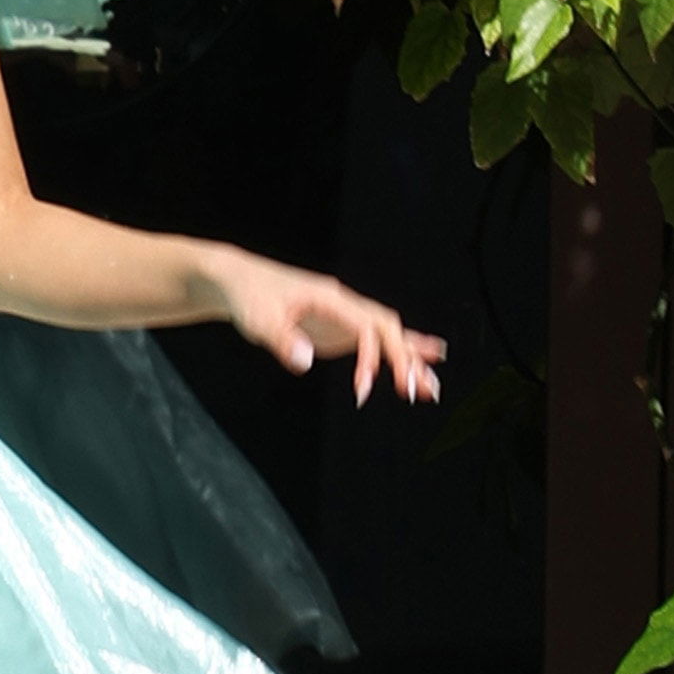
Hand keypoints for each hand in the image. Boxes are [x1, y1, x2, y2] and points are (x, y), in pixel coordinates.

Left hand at [214, 252, 446, 405]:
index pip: (366, 327)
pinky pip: (377, 341)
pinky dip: (400, 354)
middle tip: (416, 392)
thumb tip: (305, 362)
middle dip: (405, 360)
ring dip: (410, 360)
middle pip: (388, 329)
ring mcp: (345, 317)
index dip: (371, 358)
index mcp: (331, 299)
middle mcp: (345, 305)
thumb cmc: (250, 297)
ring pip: (388, 335)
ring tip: (431, 389)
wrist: (242, 282)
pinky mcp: (340, 330)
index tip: (362, 389)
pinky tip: (423, 363)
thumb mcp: (259, 320)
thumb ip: (282, 340)